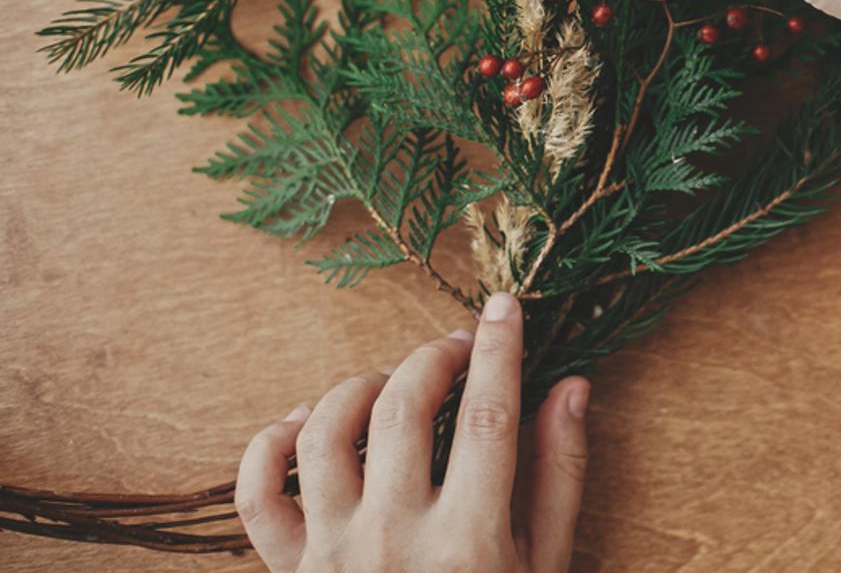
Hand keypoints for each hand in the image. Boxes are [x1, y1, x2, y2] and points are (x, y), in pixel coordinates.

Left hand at [235, 293, 587, 571]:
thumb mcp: (545, 565)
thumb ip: (559, 476)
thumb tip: (572, 388)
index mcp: (470, 542)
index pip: (488, 416)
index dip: (499, 350)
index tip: (506, 306)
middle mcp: (395, 540)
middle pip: (406, 409)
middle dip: (435, 357)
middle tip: (458, 346)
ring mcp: (332, 556)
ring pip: (326, 434)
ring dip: (360, 387)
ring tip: (391, 384)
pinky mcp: (287, 572)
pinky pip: (257, 493)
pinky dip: (269, 444)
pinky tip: (304, 424)